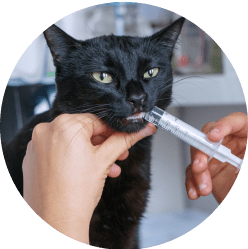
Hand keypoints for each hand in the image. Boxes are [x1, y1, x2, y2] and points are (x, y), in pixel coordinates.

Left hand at [22, 113, 155, 242]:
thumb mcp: (105, 160)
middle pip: (84, 132)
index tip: (122, 137)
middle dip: (104, 145)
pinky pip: (60, 151)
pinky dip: (74, 158)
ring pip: (72, 143)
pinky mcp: (34, 159)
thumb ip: (124, 140)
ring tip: (106, 167)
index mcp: (63, 125)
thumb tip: (141, 130)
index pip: (96, 121)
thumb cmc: (76, 194)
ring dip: (92, 154)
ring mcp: (37, 145)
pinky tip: (88, 170)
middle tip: (117, 153)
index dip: (113, 131)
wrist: (56, 223)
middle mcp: (46, 131)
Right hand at [185, 112, 246, 203]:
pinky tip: (195, 191)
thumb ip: (244, 163)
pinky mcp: (209, 170)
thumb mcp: (247, 166)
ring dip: (197, 172)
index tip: (213, 137)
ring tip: (203, 187)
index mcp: (247, 137)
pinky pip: (195, 172)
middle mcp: (232, 145)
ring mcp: (219, 157)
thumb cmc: (246, 174)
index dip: (223, 126)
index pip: (236, 122)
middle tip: (200, 166)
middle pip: (210, 139)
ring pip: (199, 156)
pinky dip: (192, 182)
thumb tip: (237, 166)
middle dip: (201, 153)